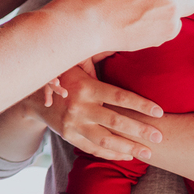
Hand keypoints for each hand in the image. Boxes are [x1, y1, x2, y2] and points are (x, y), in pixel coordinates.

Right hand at [39, 65, 162, 161]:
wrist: (33, 96)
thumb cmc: (63, 76)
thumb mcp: (77, 63)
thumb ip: (98, 56)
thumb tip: (122, 38)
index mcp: (85, 87)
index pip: (118, 96)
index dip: (140, 104)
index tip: (159, 112)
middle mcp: (79, 107)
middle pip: (115, 121)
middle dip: (140, 130)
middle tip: (160, 137)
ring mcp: (73, 124)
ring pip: (105, 140)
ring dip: (128, 148)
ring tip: (148, 152)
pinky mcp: (69, 136)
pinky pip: (93, 148)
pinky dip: (111, 154)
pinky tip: (128, 156)